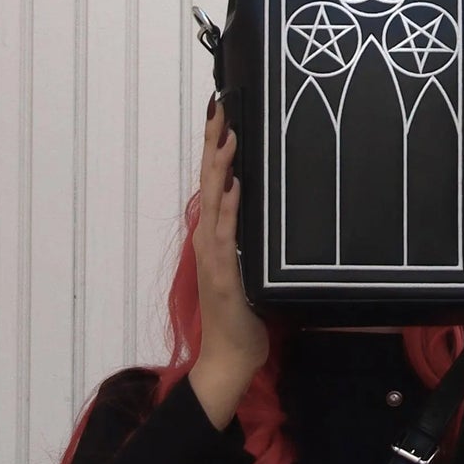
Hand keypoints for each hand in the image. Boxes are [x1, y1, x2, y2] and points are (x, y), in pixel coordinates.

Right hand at [189, 102, 269, 428]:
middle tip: (220, 106)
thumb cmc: (242, 314)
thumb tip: (255, 205)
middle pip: (208, 180)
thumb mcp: (247, 266)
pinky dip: (228, 210)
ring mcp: (213, 257)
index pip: (213, 181)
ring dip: (221, 167)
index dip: (215, 147)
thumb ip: (246, 237)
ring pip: (215, 201)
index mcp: (215, 235)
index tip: (221, 112)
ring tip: (229, 135)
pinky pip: (226, 236)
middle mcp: (209, 239)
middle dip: (213, 143)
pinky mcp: (225, 276)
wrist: (229, 357)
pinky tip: (234, 187)